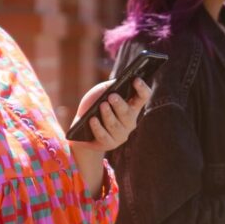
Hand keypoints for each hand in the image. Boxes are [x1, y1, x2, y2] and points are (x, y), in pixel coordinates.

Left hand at [68, 78, 151, 194]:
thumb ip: (109, 87)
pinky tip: (92, 120)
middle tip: (112, 96)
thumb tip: (114, 85)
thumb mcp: (101, 92)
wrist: (81, 128)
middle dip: (120, 104)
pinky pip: (103, 136)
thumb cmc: (94, 106)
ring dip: (108, 115)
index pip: (143, 97)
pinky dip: (97, 127)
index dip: (142, 88)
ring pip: (115, 125)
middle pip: (128, 113)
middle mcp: (130, 121)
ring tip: (102, 106)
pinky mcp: (109, 144)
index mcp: (132, 106)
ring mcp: (120, 134)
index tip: (136, 79)